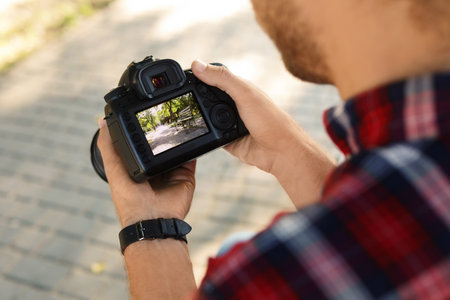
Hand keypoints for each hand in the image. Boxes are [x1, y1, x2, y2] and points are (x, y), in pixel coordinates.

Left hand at [97, 119, 195, 226]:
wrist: (153, 220)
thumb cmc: (130, 201)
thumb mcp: (114, 169)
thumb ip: (108, 147)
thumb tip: (102, 121)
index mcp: (136, 167)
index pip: (139, 144)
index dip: (141, 130)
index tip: (143, 116)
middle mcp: (154, 169)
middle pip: (159, 146)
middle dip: (162, 133)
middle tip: (163, 116)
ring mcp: (171, 172)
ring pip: (175, 150)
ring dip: (178, 139)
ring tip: (177, 124)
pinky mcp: (185, 176)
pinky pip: (190, 158)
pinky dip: (192, 148)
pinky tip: (190, 137)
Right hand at [192, 60, 334, 207]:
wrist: (280, 152)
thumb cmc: (270, 120)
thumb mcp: (244, 93)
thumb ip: (222, 78)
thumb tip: (198, 64)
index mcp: (240, 89)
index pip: (215, 78)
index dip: (200, 76)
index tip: (183, 78)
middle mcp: (234, 104)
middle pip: (208, 98)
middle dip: (196, 99)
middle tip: (180, 99)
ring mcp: (230, 122)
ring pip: (207, 117)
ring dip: (200, 117)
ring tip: (186, 116)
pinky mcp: (227, 139)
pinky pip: (210, 134)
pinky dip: (204, 133)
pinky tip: (197, 131)